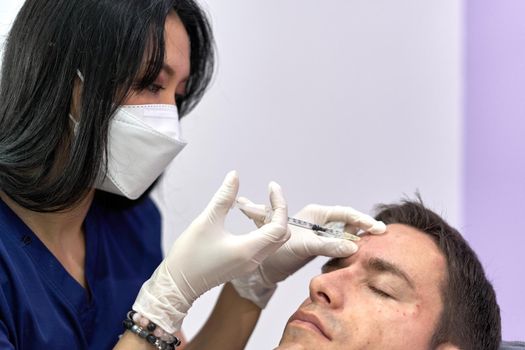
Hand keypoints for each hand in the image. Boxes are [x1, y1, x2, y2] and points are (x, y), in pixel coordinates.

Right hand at [133, 171, 289, 332]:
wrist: (177, 285)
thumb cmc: (189, 257)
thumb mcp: (206, 221)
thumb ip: (224, 197)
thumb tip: (234, 176)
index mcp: (248, 250)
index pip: (279, 226)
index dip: (279, 203)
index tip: (272, 187)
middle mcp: (254, 259)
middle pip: (280, 233)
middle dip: (275, 211)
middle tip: (262, 195)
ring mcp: (250, 264)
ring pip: (272, 239)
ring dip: (266, 219)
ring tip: (247, 205)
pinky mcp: (244, 264)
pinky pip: (263, 244)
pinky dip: (259, 228)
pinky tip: (244, 216)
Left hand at [231, 200, 385, 307]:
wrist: (263, 268)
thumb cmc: (278, 252)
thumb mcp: (304, 247)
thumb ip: (328, 245)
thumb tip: (354, 246)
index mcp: (315, 213)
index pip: (346, 213)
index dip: (363, 220)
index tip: (379, 229)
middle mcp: (318, 220)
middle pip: (348, 221)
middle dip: (363, 228)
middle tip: (381, 236)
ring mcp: (318, 232)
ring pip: (344, 233)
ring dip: (356, 237)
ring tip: (373, 243)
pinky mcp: (318, 244)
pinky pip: (338, 242)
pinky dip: (348, 246)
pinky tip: (357, 252)